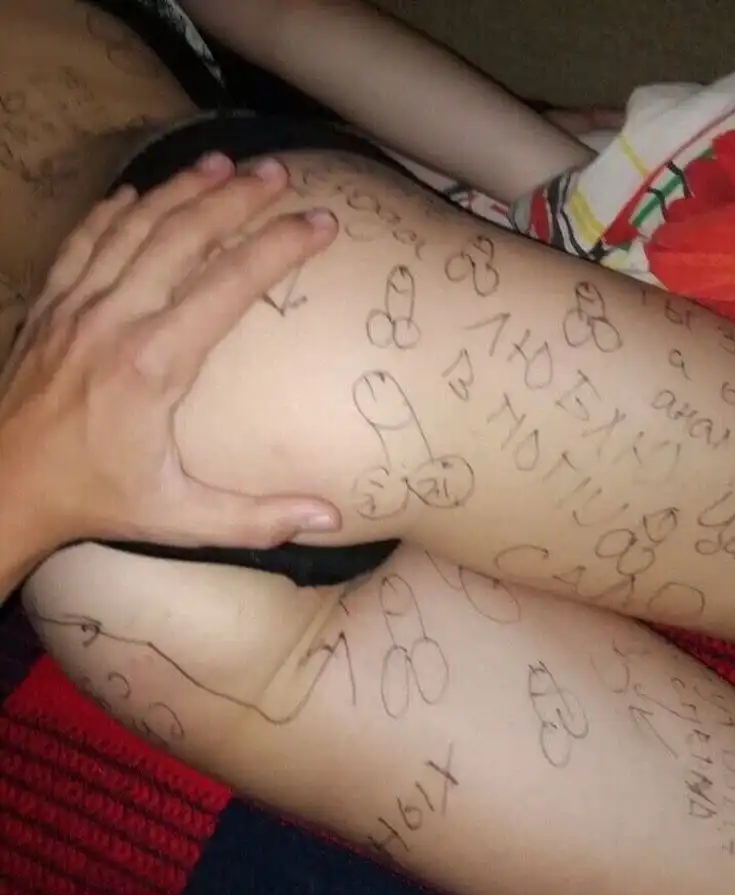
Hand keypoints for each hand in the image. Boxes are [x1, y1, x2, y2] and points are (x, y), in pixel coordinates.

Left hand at [0, 153, 340, 556]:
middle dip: (237, 197)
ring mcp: (75, 306)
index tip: (321, 223)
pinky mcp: (48, 306)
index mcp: (154, 364)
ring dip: (182, 189)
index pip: (231, 285)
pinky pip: (84, 239)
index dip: (281, 247)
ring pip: (134, 225)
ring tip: (224, 163)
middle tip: (279, 174)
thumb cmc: (96, 500)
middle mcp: (114, 319)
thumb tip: (330, 520)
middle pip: (184, 235)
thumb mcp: (180, 519)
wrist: (5, 488)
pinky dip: (115, 210)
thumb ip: (258, 519)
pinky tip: (140, 193)